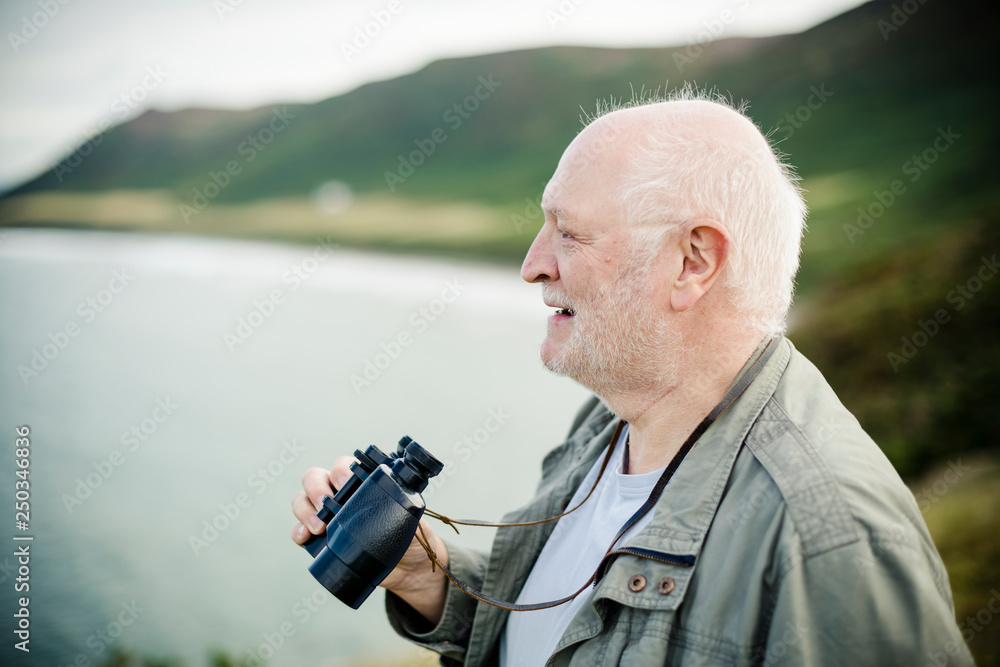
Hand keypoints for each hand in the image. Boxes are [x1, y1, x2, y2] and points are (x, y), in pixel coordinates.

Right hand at [291, 457, 449, 622]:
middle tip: (327, 504)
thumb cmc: (411, 535)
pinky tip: (305, 537)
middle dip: (317, 488)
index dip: (340, 470)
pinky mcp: (320, 540)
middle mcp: (339, 495)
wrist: (409, 568)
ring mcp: (327, 516)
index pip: (342, 465)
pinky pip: (299, 530)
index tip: (346, 483)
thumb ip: (402, 502)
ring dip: (305, 510)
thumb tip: (397, 494)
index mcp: (361, 483)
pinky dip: (298, 531)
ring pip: (302, 500)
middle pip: (315, 477)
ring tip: (318, 526)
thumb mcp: (409, 515)